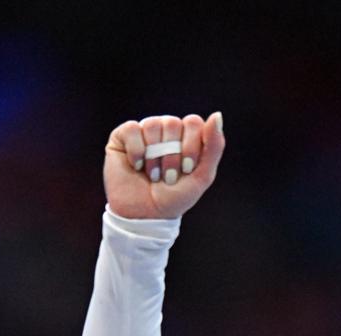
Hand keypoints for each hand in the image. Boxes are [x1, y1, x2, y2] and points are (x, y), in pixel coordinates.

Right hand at [103, 112, 224, 218]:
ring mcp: (144, 131)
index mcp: (186, 136)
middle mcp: (165, 130)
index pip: (192, 122)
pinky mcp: (123, 136)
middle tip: (168, 177)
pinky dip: (136, 151)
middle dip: (172, 155)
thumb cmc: (174, 198)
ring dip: (154, 156)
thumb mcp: (202, 176)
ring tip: (153, 175)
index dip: (190, 146)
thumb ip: (214, 147)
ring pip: (152, 125)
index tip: (187, 169)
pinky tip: (137, 166)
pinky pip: (132, 129)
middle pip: (172, 123)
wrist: (144, 215)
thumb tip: (217, 115)